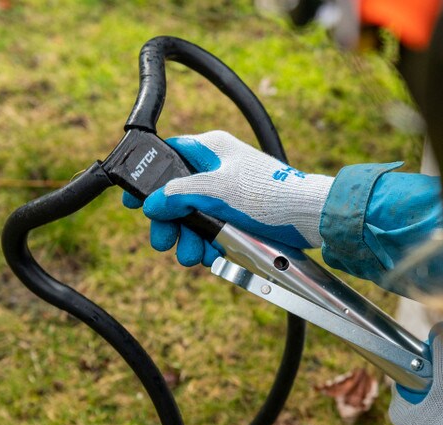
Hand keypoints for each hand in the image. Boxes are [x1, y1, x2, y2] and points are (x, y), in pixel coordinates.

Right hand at [123, 130, 333, 265]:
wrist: (308, 218)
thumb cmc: (269, 194)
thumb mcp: (216, 190)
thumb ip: (179, 194)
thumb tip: (151, 203)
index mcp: (210, 150)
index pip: (167, 159)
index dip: (148, 181)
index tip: (133, 202)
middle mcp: (217, 170)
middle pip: (177, 195)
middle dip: (169, 222)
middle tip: (163, 241)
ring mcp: (228, 194)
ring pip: (194, 217)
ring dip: (188, 239)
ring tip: (190, 256)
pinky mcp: (238, 216)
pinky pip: (212, 230)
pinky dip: (207, 243)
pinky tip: (208, 255)